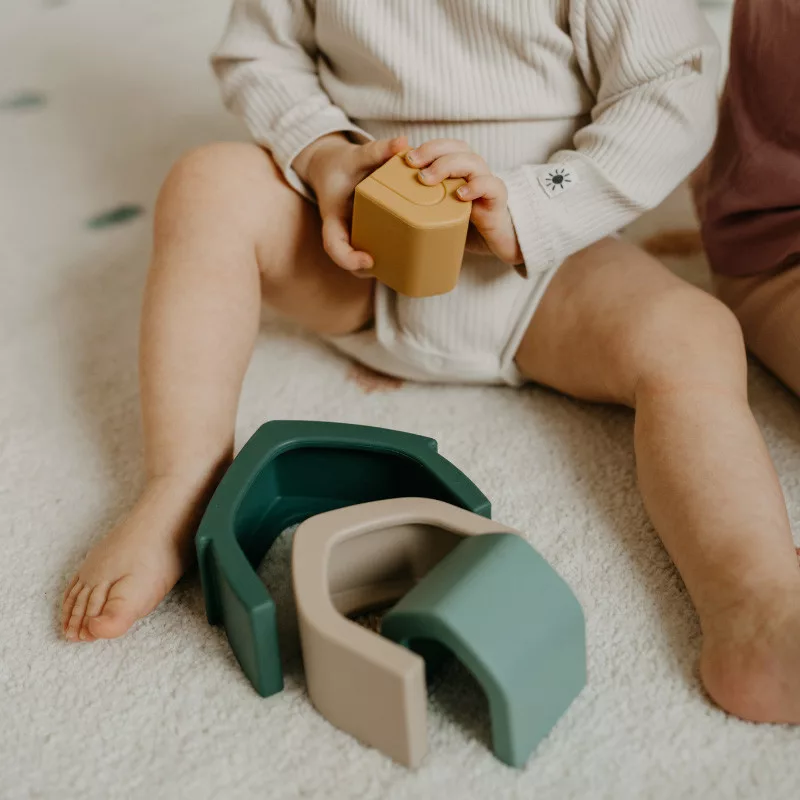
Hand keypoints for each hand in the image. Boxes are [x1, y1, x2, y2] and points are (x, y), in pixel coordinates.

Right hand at [293, 133, 407, 271]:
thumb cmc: (344, 163)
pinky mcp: (363, 235)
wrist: (333, 167)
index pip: (333, 245)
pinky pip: (371, 252)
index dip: (348, 258)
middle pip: (348, 261)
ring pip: (359, 263)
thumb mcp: (357, 155)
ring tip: (404, 266)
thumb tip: (403, 142)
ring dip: (378, 268)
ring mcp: (351, 235)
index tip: (369, 261)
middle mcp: (341, 230)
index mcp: (333, 217)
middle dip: (366, 270)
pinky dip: (386, 258)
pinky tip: (409, 257)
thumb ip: (378, 150)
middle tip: (392, 267)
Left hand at [405, 140, 522, 265]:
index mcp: (459, 171)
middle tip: (412, 162)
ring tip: (428, 179)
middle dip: (433, 150)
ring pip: (472, 161)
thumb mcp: (438, 213)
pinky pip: (492, 186)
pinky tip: (460, 194)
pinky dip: (476, 186)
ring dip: (448, 165)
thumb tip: (386, 208)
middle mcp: (473, 172)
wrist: (498, 244)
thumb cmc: (466, 227)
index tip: (405, 157)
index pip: (444, 147)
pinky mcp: (498, 201)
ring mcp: (487, 185)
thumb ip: (419, 204)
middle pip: (457, 147)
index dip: (426, 147)